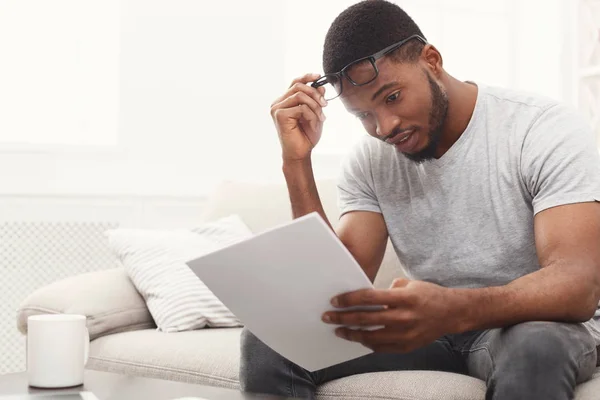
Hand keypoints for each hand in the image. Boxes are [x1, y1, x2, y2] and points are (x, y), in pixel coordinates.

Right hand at [270, 73, 327, 161]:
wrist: (300, 154)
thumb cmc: (305, 136)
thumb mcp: (315, 115)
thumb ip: (316, 101)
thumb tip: (322, 87)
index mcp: (284, 101)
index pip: (294, 83)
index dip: (306, 77)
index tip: (318, 76)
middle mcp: (278, 103)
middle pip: (298, 86)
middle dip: (315, 94)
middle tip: (325, 105)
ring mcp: (277, 108)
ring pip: (300, 95)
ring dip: (314, 106)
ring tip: (321, 118)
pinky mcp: (279, 115)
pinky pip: (301, 108)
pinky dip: (311, 115)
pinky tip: (313, 125)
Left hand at [322, 278, 460, 352]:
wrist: (452, 313)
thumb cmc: (429, 295)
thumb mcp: (409, 284)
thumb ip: (387, 289)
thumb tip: (366, 295)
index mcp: (403, 298)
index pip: (369, 299)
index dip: (349, 300)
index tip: (335, 301)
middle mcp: (404, 317)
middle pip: (366, 319)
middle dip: (343, 318)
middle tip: (328, 317)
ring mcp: (406, 334)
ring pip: (371, 337)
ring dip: (352, 334)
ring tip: (340, 331)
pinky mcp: (407, 346)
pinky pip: (381, 348)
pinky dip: (367, 343)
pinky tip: (358, 338)